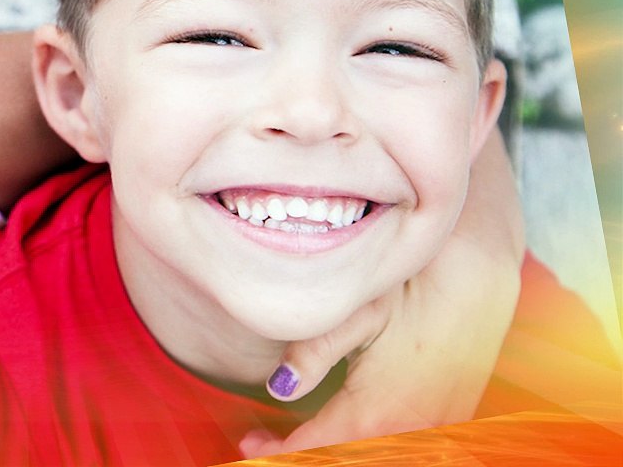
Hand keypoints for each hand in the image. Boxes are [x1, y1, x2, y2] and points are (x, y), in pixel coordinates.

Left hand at [241, 132, 523, 457]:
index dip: (278, 453)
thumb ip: (314, 350)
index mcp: (379, 411)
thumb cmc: (411, 288)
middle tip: (267, 441)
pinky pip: (402, 447)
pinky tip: (344, 433)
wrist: (479, 280)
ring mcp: (436, 431)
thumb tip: (278, 386)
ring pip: (373, 457)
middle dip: (301, 456)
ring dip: (334, 453)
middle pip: (344, 462)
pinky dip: (366, 446)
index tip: (250, 444)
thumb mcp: (359, 311)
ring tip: (296, 440)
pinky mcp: (450, 423)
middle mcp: (410, 432)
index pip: (316, 451)